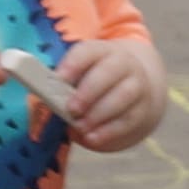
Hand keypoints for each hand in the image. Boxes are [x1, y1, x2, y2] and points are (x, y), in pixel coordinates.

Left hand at [57, 36, 169, 153]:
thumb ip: (62, 86)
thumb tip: (45, 101)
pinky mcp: (143, 109)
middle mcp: (123, 64)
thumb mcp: (81, 75)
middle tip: (71, 109)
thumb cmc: (95, 82)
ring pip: (123, 96)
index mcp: (102, 51)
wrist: (135, 87)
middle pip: (109, 72)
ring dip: (99, 113)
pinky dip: (109, 131)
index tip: (59, 79)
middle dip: (88, 92)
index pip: (88, 52)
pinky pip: (129, 119)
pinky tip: (92, 138)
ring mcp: (137, 85)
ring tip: (80, 127)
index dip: (73, 64)